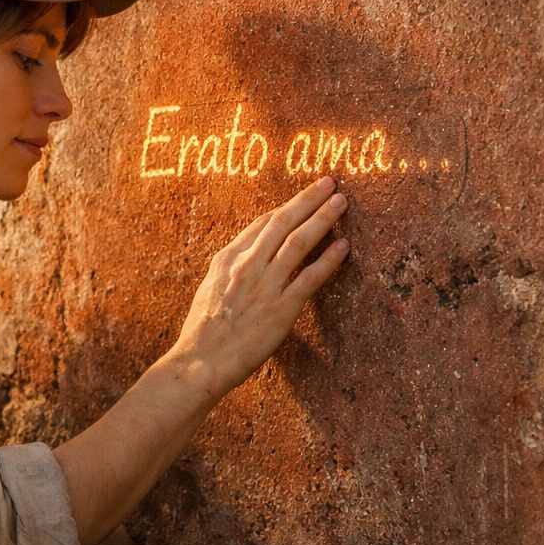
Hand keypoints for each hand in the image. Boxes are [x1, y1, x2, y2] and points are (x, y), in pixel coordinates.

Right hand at [167, 177, 349, 398]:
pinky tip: (344, 246)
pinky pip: (311, 277)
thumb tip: (247, 258)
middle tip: (329, 183)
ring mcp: (265, 285)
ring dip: (323, 219)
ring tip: (341, 203)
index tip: (303, 197)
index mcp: (227, 259)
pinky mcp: (281, 308)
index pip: (261, 223)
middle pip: (282, 222)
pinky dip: (329, 259)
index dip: (286, 207)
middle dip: (308, 199)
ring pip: (299, 241)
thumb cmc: (202, 331)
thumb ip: (230, 270)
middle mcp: (246, 266)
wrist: (200, 361)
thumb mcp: (210, 289)